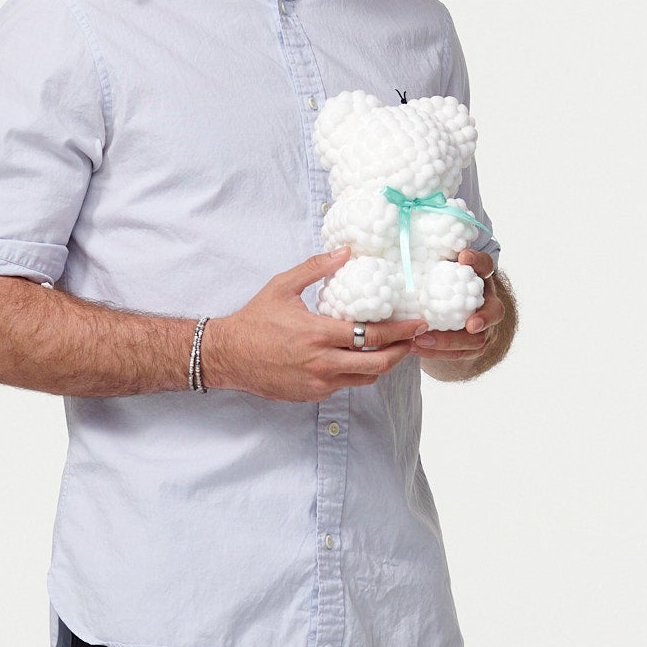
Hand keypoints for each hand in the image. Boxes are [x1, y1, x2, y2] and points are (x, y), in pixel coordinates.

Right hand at [202, 250, 423, 401]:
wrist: (228, 356)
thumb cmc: (255, 320)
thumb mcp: (283, 286)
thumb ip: (316, 268)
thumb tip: (345, 252)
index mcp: (319, 334)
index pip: (373, 336)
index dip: (401, 330)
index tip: (417, 323)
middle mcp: (322, 363)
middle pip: (378, 363)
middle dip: (402, 352)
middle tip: (413, 340)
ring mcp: (318, 383)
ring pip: (365, 378)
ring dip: (382, 364)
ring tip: (391, 349)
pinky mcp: (312, 395)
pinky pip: (345, 385)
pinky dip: (356, 372)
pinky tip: (358, 358)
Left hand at [413, 249, 504, 359]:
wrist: (445, 308)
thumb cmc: (435, 282)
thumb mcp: (434, 267)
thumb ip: (425, 257)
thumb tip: (392, 242)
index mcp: (478, 278)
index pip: (485, 265)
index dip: (477, 261)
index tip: (463, 256)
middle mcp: (486, 301)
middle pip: (495, 310)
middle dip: (484, 318)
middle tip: (471, 324)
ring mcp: (482, 327)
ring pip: (477, 339)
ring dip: (449, 342)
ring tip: (421, 340)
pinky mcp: (471, 345)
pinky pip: (459, 354)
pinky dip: (437, 353)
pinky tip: (415, 348)